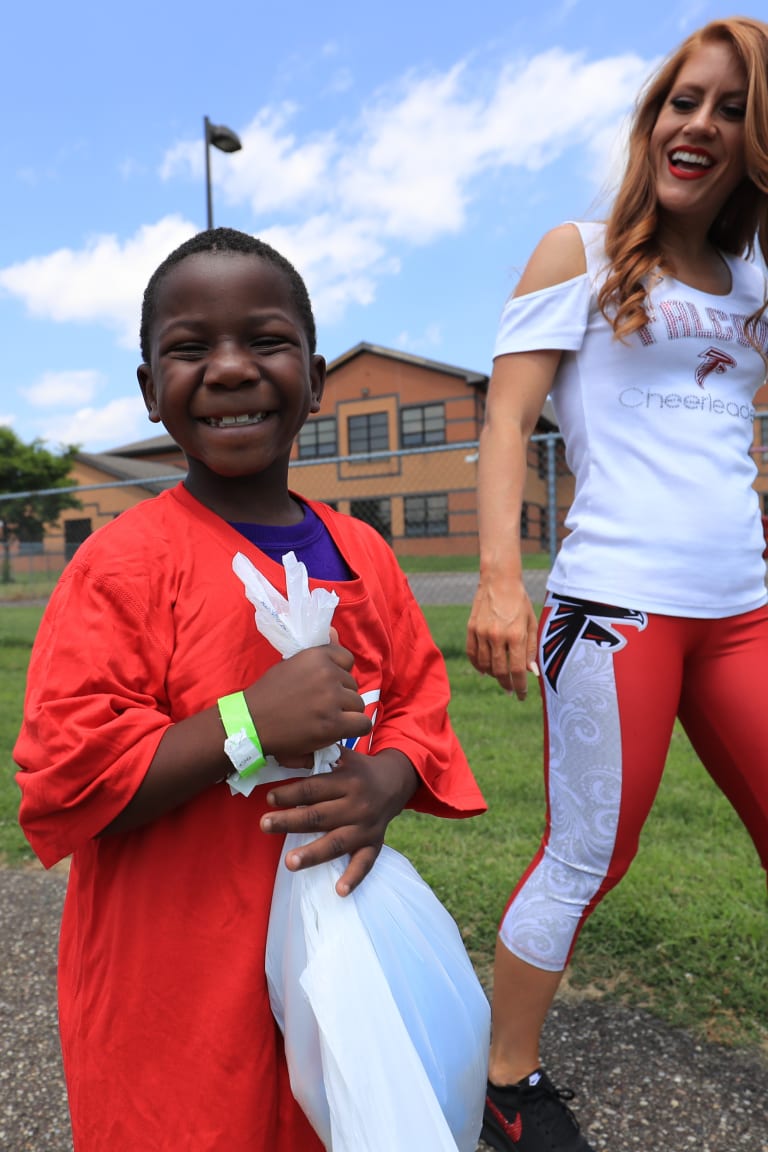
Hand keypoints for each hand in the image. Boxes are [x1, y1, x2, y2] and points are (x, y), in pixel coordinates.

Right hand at [245, 643, 371, 761]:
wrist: (252, 722)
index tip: (325, 685)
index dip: (339, 674)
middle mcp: (327, 674)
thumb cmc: (269, 693)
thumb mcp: (291, 664)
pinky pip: (362, 724)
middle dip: (341, 696)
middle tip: (320, 706)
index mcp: (316, 656)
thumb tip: (335, 632)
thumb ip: (318, 651)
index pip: (347, 660)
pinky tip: (338, 730)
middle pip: (353, 685)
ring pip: (359, 704)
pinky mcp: (333, 724)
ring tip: (325, 718)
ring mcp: (331, 699)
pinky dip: (353, 728)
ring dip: (346, 713)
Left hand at [260, 748, 418, 894]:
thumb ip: (316, 754)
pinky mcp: (375, 844)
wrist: (395, 781)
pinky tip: (339, 890)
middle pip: (320, 816)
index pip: (314, 788)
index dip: (291, 793)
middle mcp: (358, 805)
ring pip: (337, 842)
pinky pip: (365, 863)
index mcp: (348, 780)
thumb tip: (282, 755)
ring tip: (290, 862)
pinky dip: (353, 877)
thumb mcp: (342, 755)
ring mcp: (367, 827)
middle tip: (264, 825)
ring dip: (313, 853)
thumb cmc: (358, 769)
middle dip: (290, 821)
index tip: (270, 799)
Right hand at [466, 577, 538, 697]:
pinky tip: (484, 670)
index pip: (517, 669)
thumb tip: (532, 673)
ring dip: (493, 676)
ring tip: (500, 679)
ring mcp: (481, 633)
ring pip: (485, 665)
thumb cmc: (519, 601)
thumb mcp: (531, 623)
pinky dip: (478, 665)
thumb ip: (531, 649)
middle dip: (506, 684)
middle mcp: (497, 636)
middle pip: (499, 670)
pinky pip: (472, 654)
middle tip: (510, 690)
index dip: (520, 685)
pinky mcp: (471, 629)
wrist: (499, 581)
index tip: (521, 695)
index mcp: (515, 635)